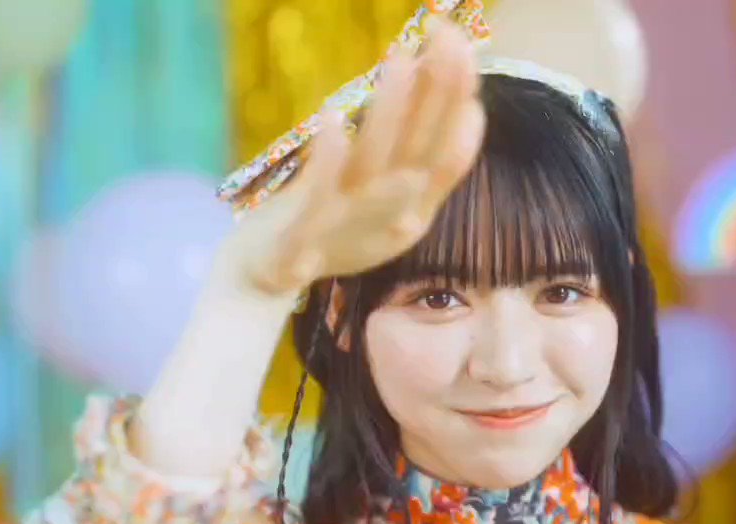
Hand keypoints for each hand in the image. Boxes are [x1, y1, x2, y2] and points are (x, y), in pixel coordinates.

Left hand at [232, 18, 485, 296]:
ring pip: (374, 163)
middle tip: (447, 34)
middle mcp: (388, 217)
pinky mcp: (303, 239)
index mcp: (413, 209)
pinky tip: (333, 117)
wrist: (267, 277)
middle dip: (439, 91)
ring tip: (400, 60)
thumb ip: (417, 157)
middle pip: (420, 148)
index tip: (468, 50)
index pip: (449, 152)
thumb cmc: (328, 228)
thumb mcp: (386, 198)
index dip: (460, 104)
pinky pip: (317, 193)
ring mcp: (346, 226)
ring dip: (390, 112)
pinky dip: (329, 158)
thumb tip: (451, 97)